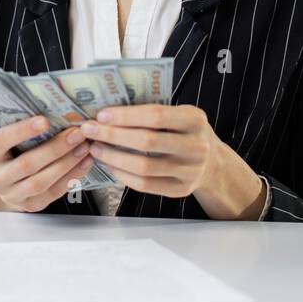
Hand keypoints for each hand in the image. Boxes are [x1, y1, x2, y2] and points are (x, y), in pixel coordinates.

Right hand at [0, 116, 92, 211]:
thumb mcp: (9, 141)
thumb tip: (58, 111)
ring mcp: (12, 195)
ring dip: (67, 163)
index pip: (1, 141)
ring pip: (41, 181)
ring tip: (84, 147)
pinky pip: (53, 193)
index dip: (23, 131)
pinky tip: (85, 162)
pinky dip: (72, 177)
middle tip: (77, 134)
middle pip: (26, 164)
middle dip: (55, 148)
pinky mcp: (30, 205)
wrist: (4, 186)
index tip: (46, 120)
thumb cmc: (11, 153)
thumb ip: (24, 130)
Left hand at [79, 104, 265, 218]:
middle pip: (147, 142)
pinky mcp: (180, 190)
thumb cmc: (187, 132)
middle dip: (112, 135)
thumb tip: (108, 112)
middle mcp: (196, 147)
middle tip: (90, 130)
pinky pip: (145, 185)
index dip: (126, 116)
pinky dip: (123, 174)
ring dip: (113, 157)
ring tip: (95, 148)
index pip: (156, 116)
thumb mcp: (180, 114)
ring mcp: (189, 171)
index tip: (101, 114)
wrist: (212, 162)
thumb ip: (152, 112)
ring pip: (143, 167)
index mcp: (195, 120)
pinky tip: (109, 164)